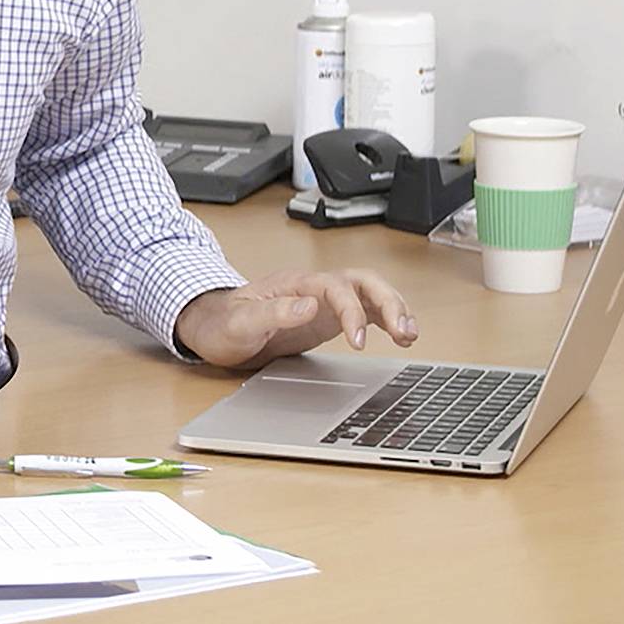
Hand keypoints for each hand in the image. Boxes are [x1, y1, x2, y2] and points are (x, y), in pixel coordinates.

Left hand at [173, 269, 418, 370]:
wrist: (212, 329)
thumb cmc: (222, 323)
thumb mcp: (241, 322)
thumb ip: (274, 313)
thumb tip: (310, 305)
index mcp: (294, 284)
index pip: (335, 288)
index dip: (352, 312)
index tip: (358, 342)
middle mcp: (313, 288)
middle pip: (362, 281)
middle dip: (388, 302)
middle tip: (404, 331)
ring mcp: (323, 302)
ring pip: (369, 293)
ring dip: (394, 308)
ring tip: (411, 333)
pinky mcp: (327, 318)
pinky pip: (364, 312)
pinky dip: (386, 320)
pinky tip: (402, 335)